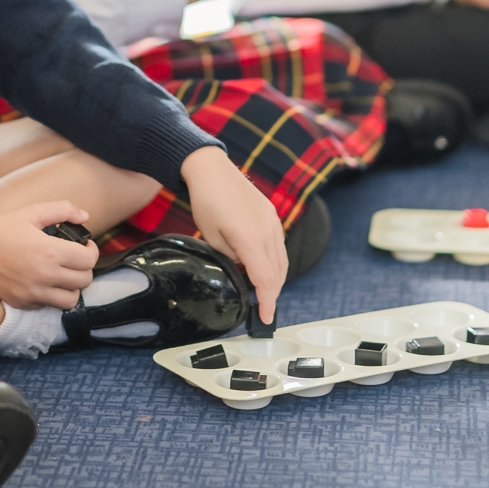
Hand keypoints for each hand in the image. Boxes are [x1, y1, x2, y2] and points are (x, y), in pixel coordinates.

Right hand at [0, 203, 97, 309]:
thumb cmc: (1, 227)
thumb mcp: (32, 212)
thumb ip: (62, 210)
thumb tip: (85, 216)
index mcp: (50, 251)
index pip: (89, 260)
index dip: (92, 250)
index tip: (85, 245)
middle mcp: (44, 276)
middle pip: (85, 280)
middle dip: (84, 267)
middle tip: (76, 258)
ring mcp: (33, 293)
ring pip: (71, 299)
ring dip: (72, 286)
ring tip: (64, 273)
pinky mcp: (23, 303)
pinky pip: (49, 305)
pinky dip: (53, 295)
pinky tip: (45, 281)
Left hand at [181, 147, 288, 322]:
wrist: (211, 169)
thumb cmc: (206, 202)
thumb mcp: (211, 238)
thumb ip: (229, 258)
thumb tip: (241, 268)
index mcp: (250, 239)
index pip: (265, 280)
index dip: (267, 302)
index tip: (265, 318)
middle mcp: (267, 231)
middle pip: (278, 272)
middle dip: (273, 293)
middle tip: (264, 309)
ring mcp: (272, 221)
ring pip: (282, 259)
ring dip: (276, 278)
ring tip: (265, 292)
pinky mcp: (272, 215)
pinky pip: (278, 244)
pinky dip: (275, 261)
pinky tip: (264, 267)